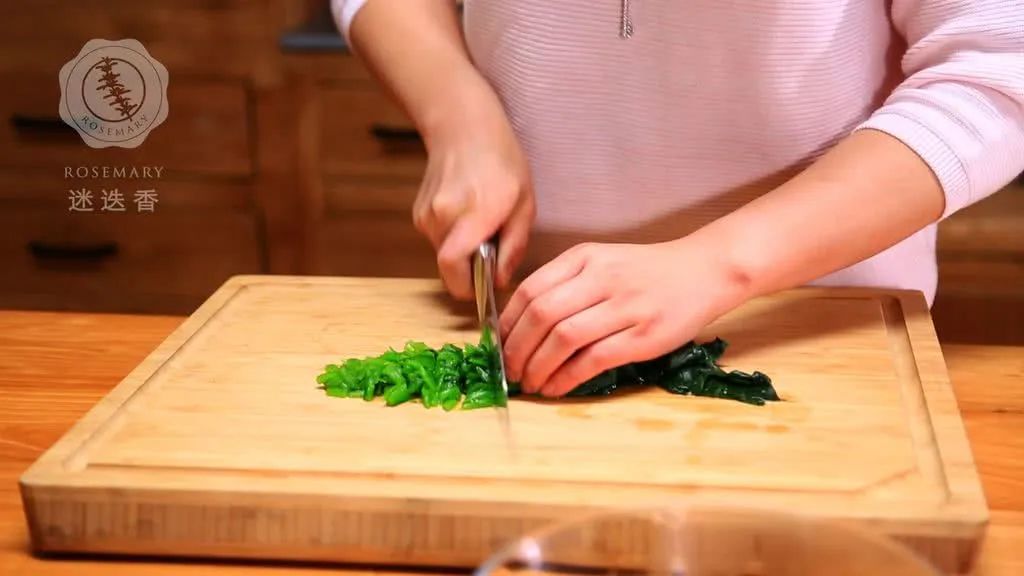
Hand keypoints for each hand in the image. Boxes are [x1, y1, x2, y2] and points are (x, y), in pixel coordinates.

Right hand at [412, 101, 534, 299]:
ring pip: (444, 255)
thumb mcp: (525, 203)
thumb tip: (499, 280)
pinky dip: (453, 238)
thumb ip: (514, 246)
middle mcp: (444, 217)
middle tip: (491, 250)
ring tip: (481, 223)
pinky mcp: (419, 215)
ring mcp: (427, 216)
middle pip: (451, 268)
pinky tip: (466, 213)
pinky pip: (438, 240)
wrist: (463, 128)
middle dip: (470, 269)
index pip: (454, 268)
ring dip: (463, 251)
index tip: (483, 289)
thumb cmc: (501, 162)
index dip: (467, 288)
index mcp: (474, 214)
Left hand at [498, 239, 750, 396]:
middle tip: (511, 370)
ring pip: (564, 339)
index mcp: (584, 257)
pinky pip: (594, 360)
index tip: (498, 345)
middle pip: (541, 315)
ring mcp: (625, 306)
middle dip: (517, 349)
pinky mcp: (644, 336)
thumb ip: (566, 284)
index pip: (530, 290)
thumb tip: (521, 324)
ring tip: (531, 382)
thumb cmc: (646, 272)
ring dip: (539, 366)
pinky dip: (567, 377)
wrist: (704, 270)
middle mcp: (601, 278)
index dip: (507, 323)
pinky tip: (556, 387)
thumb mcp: (602, 261)